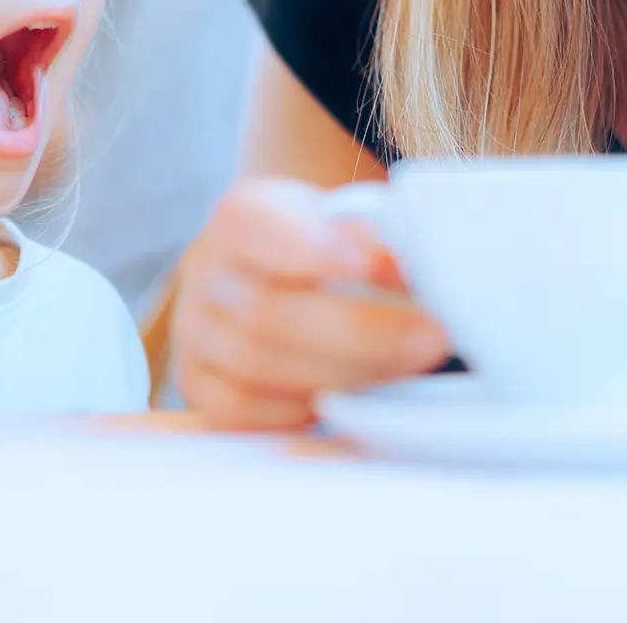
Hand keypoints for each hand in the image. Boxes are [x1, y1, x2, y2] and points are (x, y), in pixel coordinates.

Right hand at [171, 178, 451, 428]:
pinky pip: (242, 411)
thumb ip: (380, 243)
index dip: (307, 247)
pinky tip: (352, 397)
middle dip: (359, 332)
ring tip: (407, 368)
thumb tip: (423, 274)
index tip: (368, 265)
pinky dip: (301, 409)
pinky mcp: (201, 388)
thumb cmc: (330, 250)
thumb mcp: (353, 226)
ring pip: (257, 367)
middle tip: (432, 337)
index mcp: (240, 216)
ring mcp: (194, 334)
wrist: (280, 279)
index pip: (254, 224)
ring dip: (343, 374)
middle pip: (267, 311)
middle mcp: (204, 271)